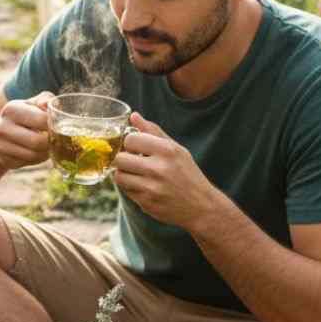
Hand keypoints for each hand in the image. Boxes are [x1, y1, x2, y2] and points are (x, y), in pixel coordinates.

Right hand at [0, 91, 53, 168]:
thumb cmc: (23, 115)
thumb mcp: (32, 103)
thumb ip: (45, 99)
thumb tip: (46, 104)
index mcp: (11, 109)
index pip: (42, 120)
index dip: (54, 124)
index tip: (57, 125)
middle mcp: (2, 127)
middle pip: (38, 141)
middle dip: (51, 142)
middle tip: (56, 139)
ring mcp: (0, 145)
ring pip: (34, 155)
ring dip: (46, 152)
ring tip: (48, 145)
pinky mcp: (4, 160)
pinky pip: (29, 163)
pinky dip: (38, 159)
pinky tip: (38, 151)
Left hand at [110, 112, 222, 227]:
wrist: (201, 206)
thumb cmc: (187, 173)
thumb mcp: (176, 149)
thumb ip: (153, 131)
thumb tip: (133, 115)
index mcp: (167, 150)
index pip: (130, 139)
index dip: (129, 143)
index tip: (135, 148)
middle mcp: (159, 168)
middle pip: (120, 159)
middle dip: (123, 159)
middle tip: (132, 162)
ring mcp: (152, 188)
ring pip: (119, 176)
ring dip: (124, 175)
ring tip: (137, 175)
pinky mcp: (147, 203)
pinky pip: (126, 191)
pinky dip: (131, 188)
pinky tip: (144, 187)